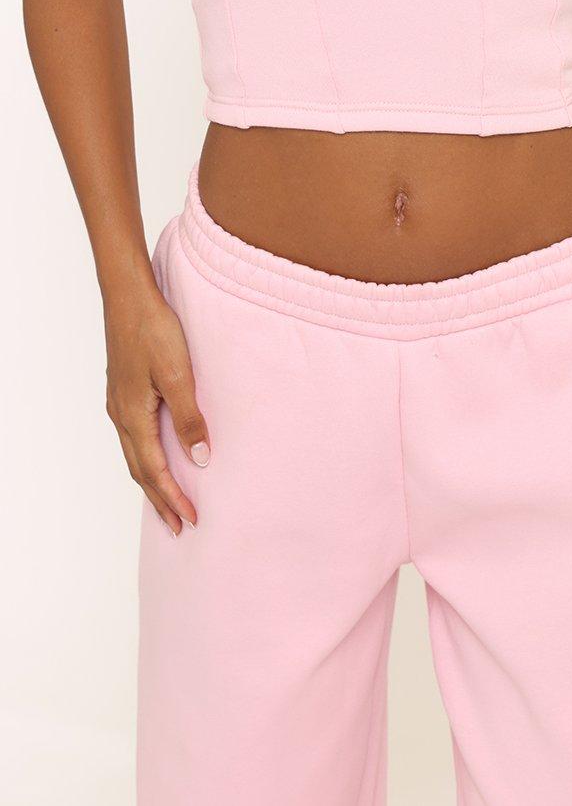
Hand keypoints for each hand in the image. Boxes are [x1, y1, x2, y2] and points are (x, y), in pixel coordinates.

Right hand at [104, 281, 209, 535]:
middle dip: (159, 500)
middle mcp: (121, 415)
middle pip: (139, 470)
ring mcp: (119, 403)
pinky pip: (134, 437)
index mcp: (133, 416)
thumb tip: (198, 458)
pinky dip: (145, 457)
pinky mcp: (124, 390)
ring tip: (166, 501)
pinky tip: (157, 455)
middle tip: (178, 527)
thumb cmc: (154, 330)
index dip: (173, 498)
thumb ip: (189, 417)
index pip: (154, 471)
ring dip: (151, 481)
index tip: (191, 520)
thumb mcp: (178, 375)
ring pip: (134, 455)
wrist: (129, 296)